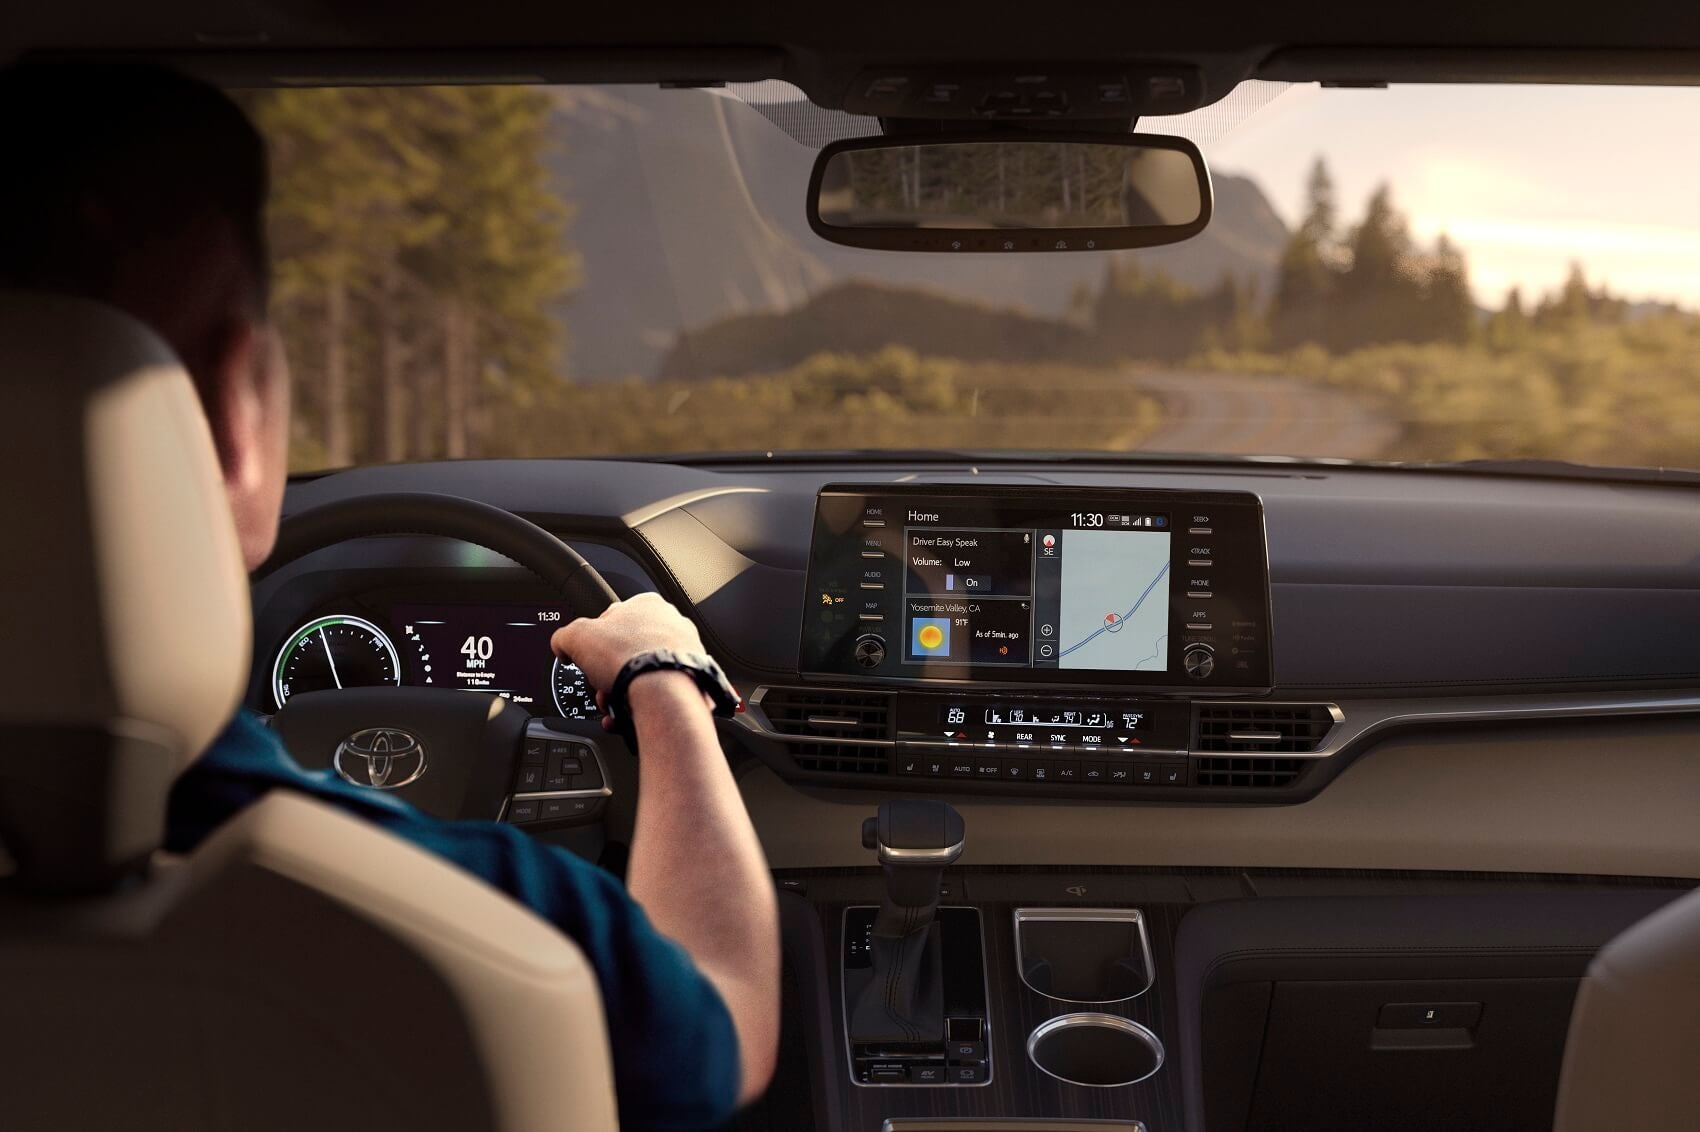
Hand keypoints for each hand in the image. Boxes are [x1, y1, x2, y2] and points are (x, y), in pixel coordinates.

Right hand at [550, 592, 706, 692]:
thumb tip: (562, 645)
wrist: (664, 693)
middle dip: (607, 672)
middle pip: (626, 650)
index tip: (588, 659)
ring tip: (614, 702)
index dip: (593, 643)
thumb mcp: (577, 637)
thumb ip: (563, 637)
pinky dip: (643, 703)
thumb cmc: (630, 659)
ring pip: (643, 672)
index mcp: (647, 604)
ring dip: (622, 690)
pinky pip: (661, 690)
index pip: (611, 620)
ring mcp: (686, 650)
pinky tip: (628, 713)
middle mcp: (672, 623)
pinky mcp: (693, 678)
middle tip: (600, 685)